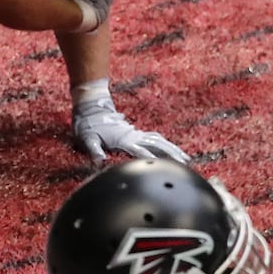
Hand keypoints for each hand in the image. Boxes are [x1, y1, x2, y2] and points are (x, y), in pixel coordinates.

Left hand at [71, 82, 187, 162]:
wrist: (91, 107)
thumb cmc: (87, 125)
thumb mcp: (87, 139)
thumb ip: (94, 150)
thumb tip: (100, 161)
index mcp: (123, 140)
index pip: (141, 151)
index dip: (153, 158)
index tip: (165, 166)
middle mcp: (133, 136)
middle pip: (157, 145)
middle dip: (172, 153)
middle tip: (185, 163)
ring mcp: (135, 134)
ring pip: (159, 141)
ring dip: (172, 148)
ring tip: (185, 158)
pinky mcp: (135, 133)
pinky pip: (154, 138)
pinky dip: (164, 143)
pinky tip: (171, 149)